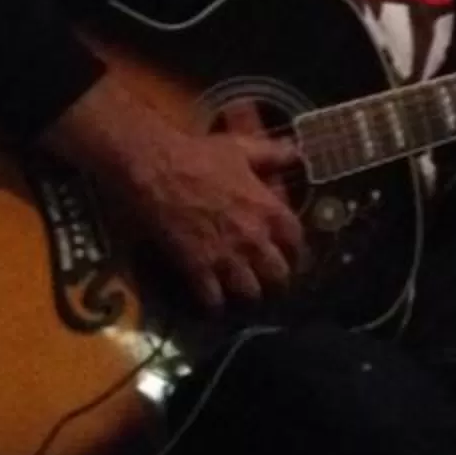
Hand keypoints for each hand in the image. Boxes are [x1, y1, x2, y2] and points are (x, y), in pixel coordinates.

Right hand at [43, 71, 305, 310]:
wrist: (157, 168)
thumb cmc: (200, 155)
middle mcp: (254, 239)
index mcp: (269, 210)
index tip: (288, 256)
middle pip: (278, 277)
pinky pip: (214, 301)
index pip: (297, 244)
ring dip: (246, 295)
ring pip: (250, 294)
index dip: (295, 253)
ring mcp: (227, 257)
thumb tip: (298, 154)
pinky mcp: (198, 269)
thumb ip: (273, 154)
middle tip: (266, 282)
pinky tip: (212, 302)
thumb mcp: (242, 148)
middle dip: (274, 282)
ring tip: (239, 293)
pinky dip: (214, 306)